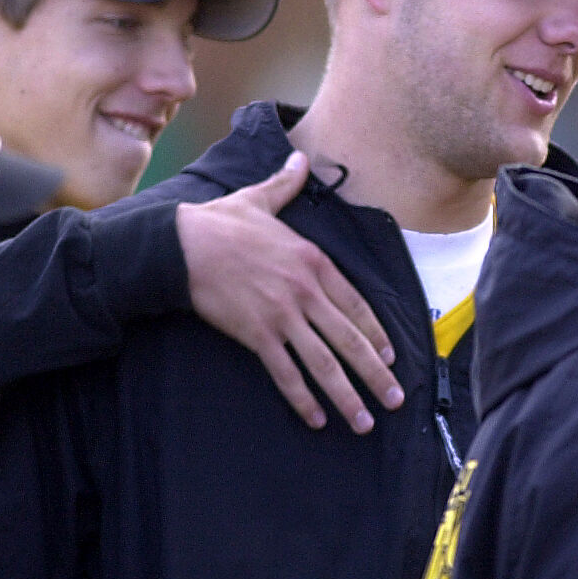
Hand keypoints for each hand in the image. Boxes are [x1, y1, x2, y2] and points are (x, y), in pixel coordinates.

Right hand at [176, 150, 403, 432]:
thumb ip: (287, 183)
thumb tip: (300, 156)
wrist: (182, 244)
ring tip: (364, 422)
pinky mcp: (256, 335)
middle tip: (396, 399)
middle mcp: (305, 291)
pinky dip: (303, 398)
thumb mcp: (260, 198)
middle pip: (350, 340)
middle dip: (376, 374)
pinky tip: (317, 419)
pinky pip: (286, 373)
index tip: (393, 356)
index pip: (357, 305)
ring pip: (324, 363)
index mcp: (313, 261)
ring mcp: (282, 316)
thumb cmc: (222, 222)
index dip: (377, 334)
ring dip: (347, 396)